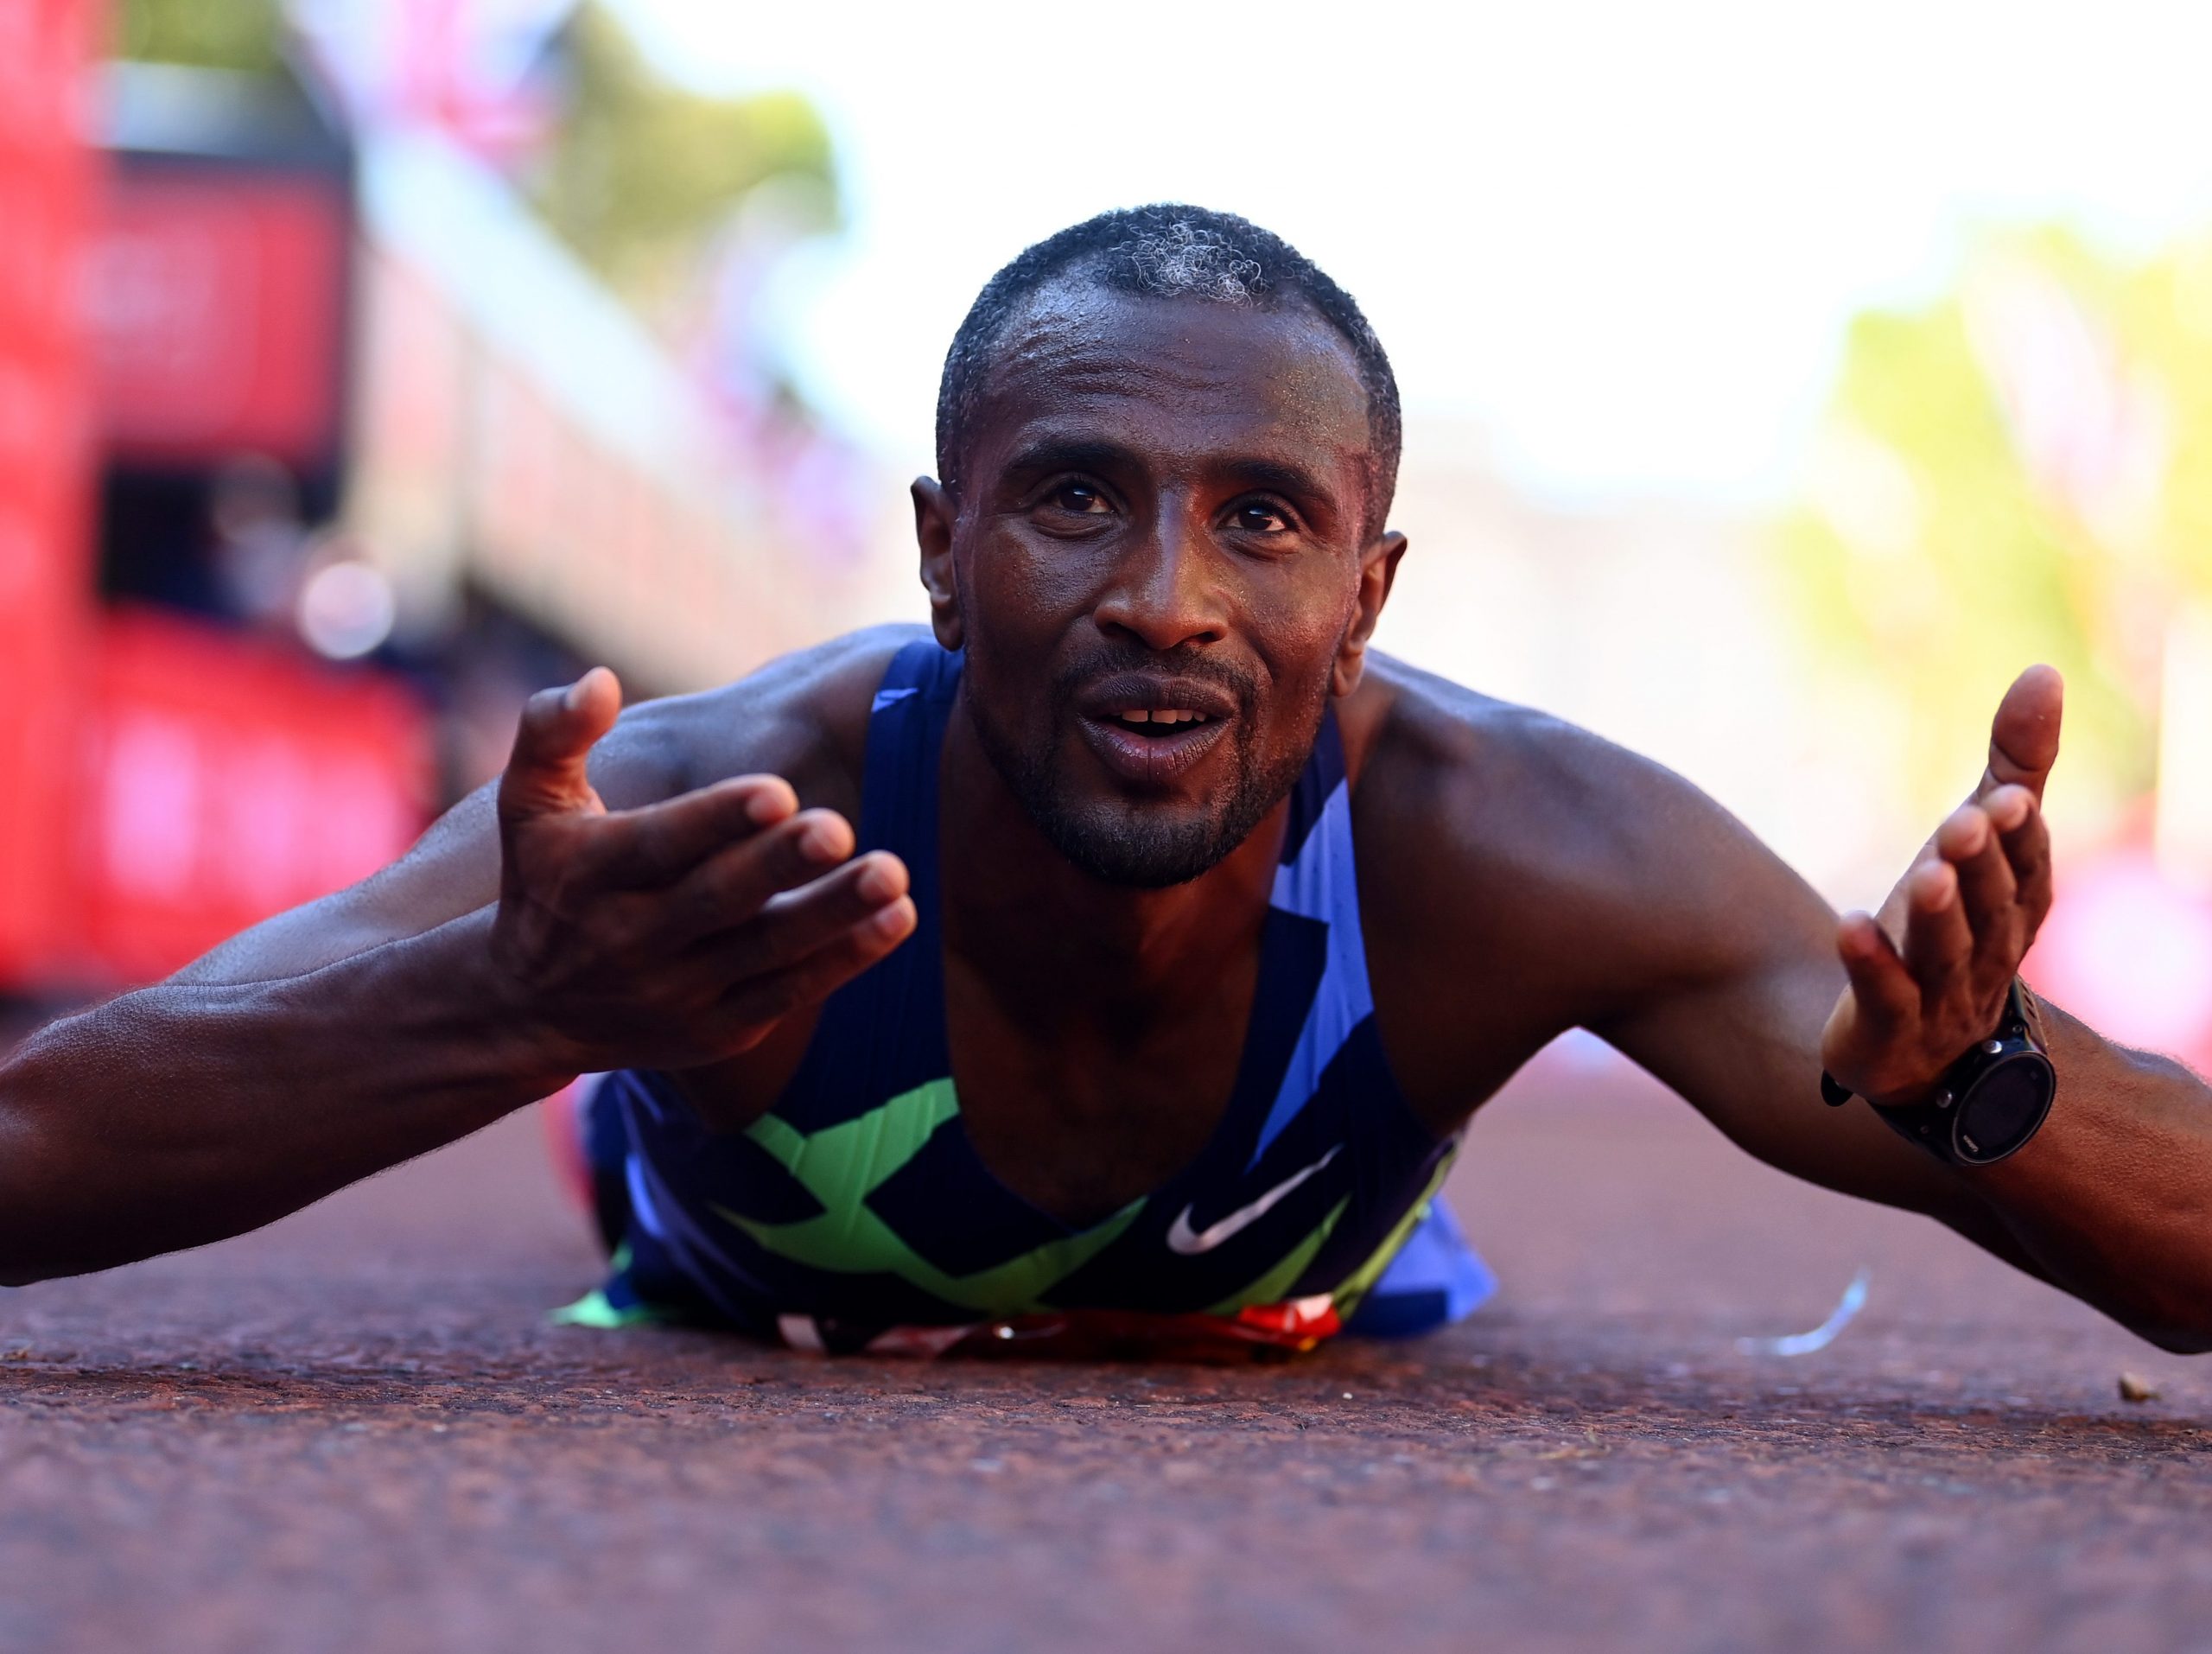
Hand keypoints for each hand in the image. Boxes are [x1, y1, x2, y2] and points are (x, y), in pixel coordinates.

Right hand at [487, 668, 915, 1071]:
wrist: (527, 1009)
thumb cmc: (546, 879)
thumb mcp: (527, 803)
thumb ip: (553, 732)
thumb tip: (600, 680)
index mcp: (588, 874)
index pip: (659, 844)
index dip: (716, 820)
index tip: (777, 790)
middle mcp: (629, 939)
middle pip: (717, 900)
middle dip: (780, 866)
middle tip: (840, 829)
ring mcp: (676, 992)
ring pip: (766, 951)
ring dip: (833, 915)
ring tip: (892, 875)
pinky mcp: (718, 1030)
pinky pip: (788, 994)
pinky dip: (844, 961)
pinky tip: (896, 919)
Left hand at [1820, 665, 2061, 1106]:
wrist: (1907, 1038)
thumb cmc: (1953, 922)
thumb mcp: (1979, 841)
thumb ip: (2014, 765)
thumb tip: (2045, 672)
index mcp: (2017, 906)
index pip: (2028, 870)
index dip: (2019, 837)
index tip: (2007, 796)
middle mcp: (1988, 952)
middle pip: (1991, 909)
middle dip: (1982, 865)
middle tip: (1966, 820)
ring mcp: (1941, 997)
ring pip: (1944, 955)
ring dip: (1938, 915)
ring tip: (1927, 874)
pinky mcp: (1889, 1029)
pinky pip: (1885, 998)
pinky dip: (1871, 965)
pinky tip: (1850, 926)